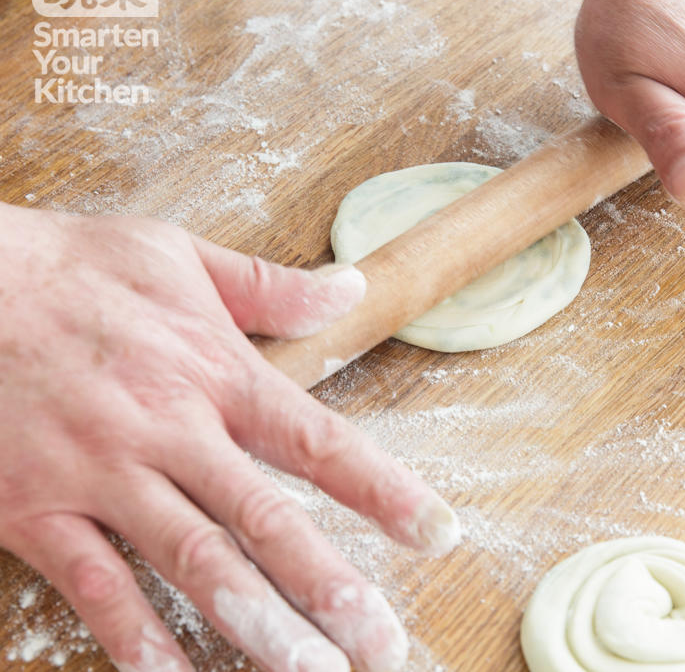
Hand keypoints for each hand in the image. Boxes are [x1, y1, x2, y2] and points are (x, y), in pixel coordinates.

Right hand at [0, 204, 459, 671]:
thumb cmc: (74, 267)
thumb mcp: (182, 257)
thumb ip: (272, 286)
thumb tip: (351, 288)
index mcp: (217, 373)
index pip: (319, 443)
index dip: (385, 492)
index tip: (437, 536)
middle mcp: (171, 430)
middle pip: (266, 521)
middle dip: (331, 588)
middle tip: (383, 646)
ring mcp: (103, 475)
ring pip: (192, 563)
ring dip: (256, 623)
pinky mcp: (35, 509)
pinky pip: (93, 584)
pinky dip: (132, 637)